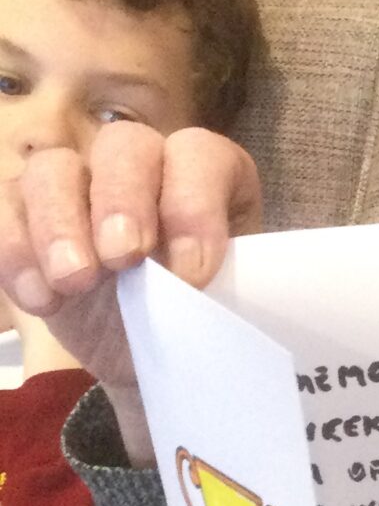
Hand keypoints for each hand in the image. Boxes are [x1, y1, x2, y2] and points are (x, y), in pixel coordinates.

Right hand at [0, 122, 262, 460]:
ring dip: (60, 222)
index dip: (193, 204)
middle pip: (123, 145)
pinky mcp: (26, 219)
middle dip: (122, 200)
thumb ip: (221, 284)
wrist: (153, 360)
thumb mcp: (228, 305)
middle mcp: (142, 167)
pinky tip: (42, 300)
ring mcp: (78, 187)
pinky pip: (6, 210)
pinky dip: (16, 251)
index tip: (191, 272)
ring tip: (75, 281)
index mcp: (207, 176)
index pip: (200, 155)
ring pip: (53, 167)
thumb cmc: (201, 321)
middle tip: (125, 259)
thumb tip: (193, 286)